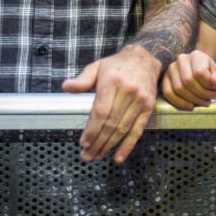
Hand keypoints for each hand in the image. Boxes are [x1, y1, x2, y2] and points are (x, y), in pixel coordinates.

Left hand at [62, 44, 161, 163]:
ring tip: (96, 156)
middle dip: (97, 143)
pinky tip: (118, 157)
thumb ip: (82, 79)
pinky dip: (128, 146)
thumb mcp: (97, 66)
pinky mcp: (149, 107)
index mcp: (112, 81)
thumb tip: (66, 87)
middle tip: (87, 156)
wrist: (145, 58)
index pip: (101, 111)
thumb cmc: (117, 65)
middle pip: (111, 123)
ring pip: (122, 129)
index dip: (92, 130)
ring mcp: (140, 100)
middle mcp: (128, 91)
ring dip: (109, 146)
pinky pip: (137, 130)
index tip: (83, 143)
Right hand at [160, 50, 215, 109]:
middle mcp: (182, 59)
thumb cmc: (215, 77)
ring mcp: (171, 69)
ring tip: (203, 102)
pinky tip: (190, 105)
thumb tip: (215, 81)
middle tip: (210, 100)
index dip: (208, 85)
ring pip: (178, 88)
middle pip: (187, 81)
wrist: (205, 77)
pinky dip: (179, 102)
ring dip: (192, 100)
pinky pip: (168, 93)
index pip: (199, 72)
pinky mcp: (165, 79)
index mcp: (197, 55)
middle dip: (201, 95)